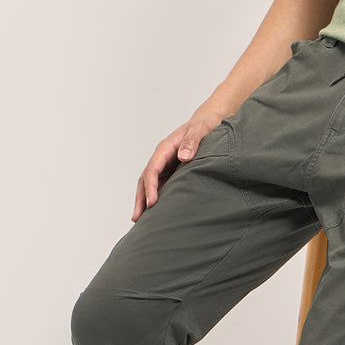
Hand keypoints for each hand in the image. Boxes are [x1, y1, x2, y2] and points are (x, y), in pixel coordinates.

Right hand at [132, 107, 224, 221]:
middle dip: (140, 199)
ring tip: (140, 221)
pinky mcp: (171, 172)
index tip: (152, 202)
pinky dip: (154, 200)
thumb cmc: (204, 126)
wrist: (207, 123)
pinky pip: (159, 187)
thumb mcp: (200, 130)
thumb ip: (192, 142)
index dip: (151, 186)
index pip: (153, 169)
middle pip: (145, 179)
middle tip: (137, 219)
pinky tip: (154, 214)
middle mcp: (161, 158)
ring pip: (149, 185)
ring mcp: (165, 166)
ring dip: (143, 202)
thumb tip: (183, 157)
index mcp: (165, 148)